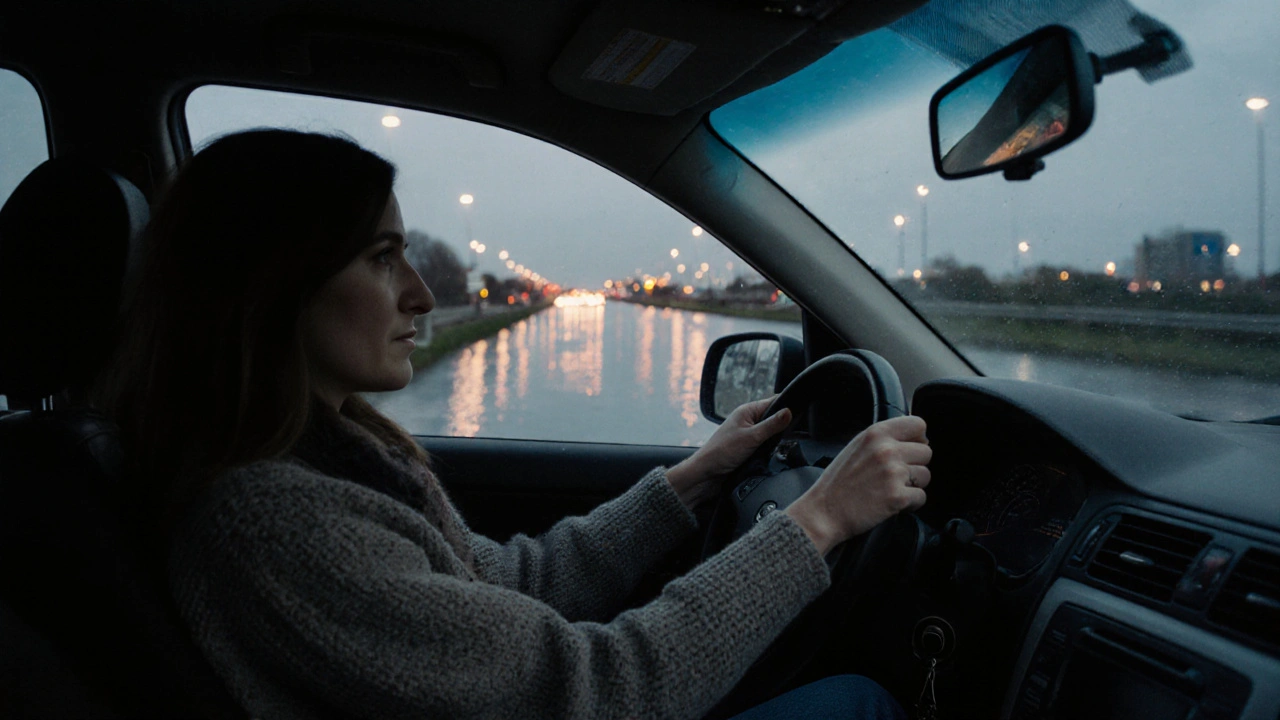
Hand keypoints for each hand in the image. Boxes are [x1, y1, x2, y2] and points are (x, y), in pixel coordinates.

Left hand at [665, 397, 792, 509]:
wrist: (707, 473)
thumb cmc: (722, 452)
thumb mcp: (751, 437)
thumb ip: (771, 425)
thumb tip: (789, 411)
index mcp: (747, 411)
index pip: (774, 401)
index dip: (788, 406)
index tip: (802, 412)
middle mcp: (748, 419)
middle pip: (774, 417)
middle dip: (784, 424)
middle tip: (794, 433)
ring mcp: (748, 433)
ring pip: (771, 431)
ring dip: (777, 438)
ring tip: (783, 443)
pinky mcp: (748, 446)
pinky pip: (765, 442)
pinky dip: (770, 446)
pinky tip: (774, 451)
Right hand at [785, 415, 930, 554]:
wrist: (824, 512)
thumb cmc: (838, 483)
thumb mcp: (857, 446)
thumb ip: (884, 439)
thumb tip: (919, 439)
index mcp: (876, 433)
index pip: (918, 424)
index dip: (917, 439)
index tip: (909, 450)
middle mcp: (886, 449)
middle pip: (926, 452)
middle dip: (915, 466)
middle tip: (894, 477)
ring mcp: (893, 473)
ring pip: (926, 476)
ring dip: (913, 485)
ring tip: (890, 489)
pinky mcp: (898, 497)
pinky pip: (921, 497)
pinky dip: (910, 504)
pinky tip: (890, 503)